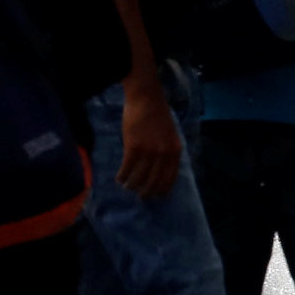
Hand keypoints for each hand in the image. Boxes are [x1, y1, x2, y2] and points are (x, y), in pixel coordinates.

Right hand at [114, 71, 182, 199]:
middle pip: (155, 181)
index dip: (162, 190)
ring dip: (132, 185)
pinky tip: (119, 178)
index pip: (170, 178)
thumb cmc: (157, 115)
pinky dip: (122, 176)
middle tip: (140, 196)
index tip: (156, 196)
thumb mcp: (170, 135)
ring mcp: (149, 150)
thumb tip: (160, 172)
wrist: (146, 98)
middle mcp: (164, 153)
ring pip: (139, 177)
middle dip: (147, 192)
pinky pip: (127, 168)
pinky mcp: (134, 146)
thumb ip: (167, 152)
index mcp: (175, 150)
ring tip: (127, 187)